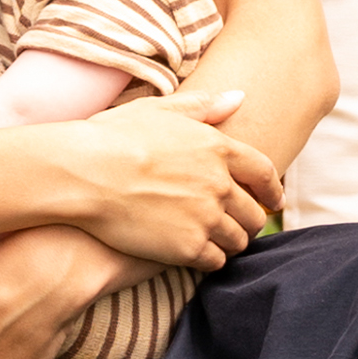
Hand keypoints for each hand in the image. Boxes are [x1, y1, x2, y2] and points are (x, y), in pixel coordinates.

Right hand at [59, 91, 278, 269]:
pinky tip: (197, 258)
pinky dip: (211, 261)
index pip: (262, 172)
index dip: (271, 190)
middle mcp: (220, 183)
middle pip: (253, 212)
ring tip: (217, 245)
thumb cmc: (112, 138)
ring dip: (230, 243)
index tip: (273, 201)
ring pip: (237, 240)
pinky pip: (215, 261)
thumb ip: (202, 106)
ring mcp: (206, 217)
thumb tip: (239, 97)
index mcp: (217, 147)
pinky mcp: (188, 246)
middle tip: (239, 228)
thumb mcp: (158, 111)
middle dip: (249, 221)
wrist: (83, 175)